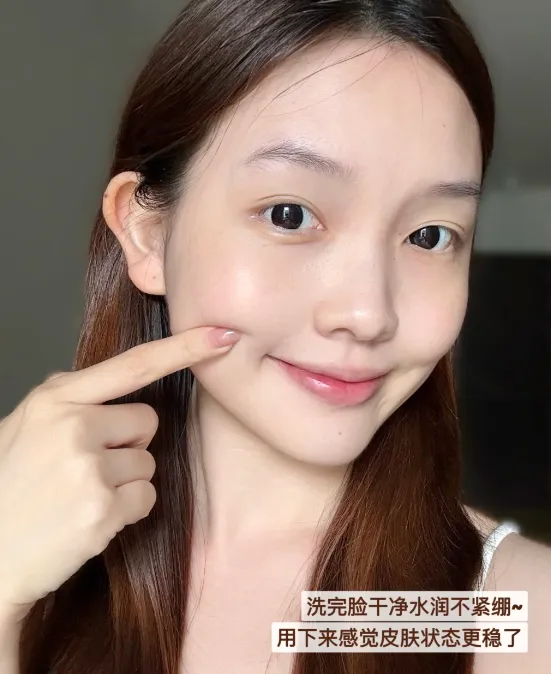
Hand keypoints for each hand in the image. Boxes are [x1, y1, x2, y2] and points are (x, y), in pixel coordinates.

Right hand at [0, 326, 239, 623]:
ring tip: (83, 495)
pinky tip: (91, 517)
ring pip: (149, 463)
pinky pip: (147, 497)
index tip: (220, 335)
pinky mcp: (103, 509)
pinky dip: (128, 510)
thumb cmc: (6, 488)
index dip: (183, 349)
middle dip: (129, 443)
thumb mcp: (23, 426)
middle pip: (148, 421)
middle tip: (89, 466)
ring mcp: (89, 469)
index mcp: (55, 400)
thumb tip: (110, 385)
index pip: (133, 365)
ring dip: (126, 480)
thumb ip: (68, 402)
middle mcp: (74, 427)